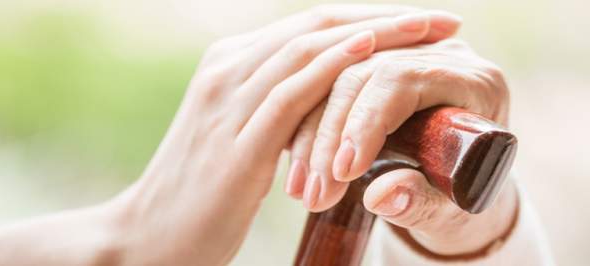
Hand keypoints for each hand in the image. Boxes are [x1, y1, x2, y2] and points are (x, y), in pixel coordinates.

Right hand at [104, 5, 461, 264]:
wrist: (149, 236)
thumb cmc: (202, 194)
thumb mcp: (240, 138)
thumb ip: (276, 113)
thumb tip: (325, 106)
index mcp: (230, 64)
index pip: (308, 27)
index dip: (367, 18)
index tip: (420, 22)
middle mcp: (227, 68)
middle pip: (316, 25)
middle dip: (384, 17)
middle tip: (440, 18)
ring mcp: (229, 98)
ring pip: (309, 48)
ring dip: (375, 33)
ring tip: (426, 29)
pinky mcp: (237, 138)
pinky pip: (292, 90)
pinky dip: (334, 66)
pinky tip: (373, 53)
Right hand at [284, 39, 516, 254]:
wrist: (466, 186)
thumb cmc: (465, 196)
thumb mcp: (451, 209)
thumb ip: (423, 203)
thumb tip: (382, 196)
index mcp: (476, 82)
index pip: (404, 79)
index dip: (366, 121)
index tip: (344, 171)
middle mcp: (443, 56)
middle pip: (365, 73)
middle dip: (331, 134)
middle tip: (316, 191)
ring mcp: (410, 54)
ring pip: (339, 76)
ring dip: (311, 133)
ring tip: (303, 189)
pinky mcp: (383, 65)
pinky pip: (331, 85)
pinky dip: (309, 127)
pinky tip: (299, 165)